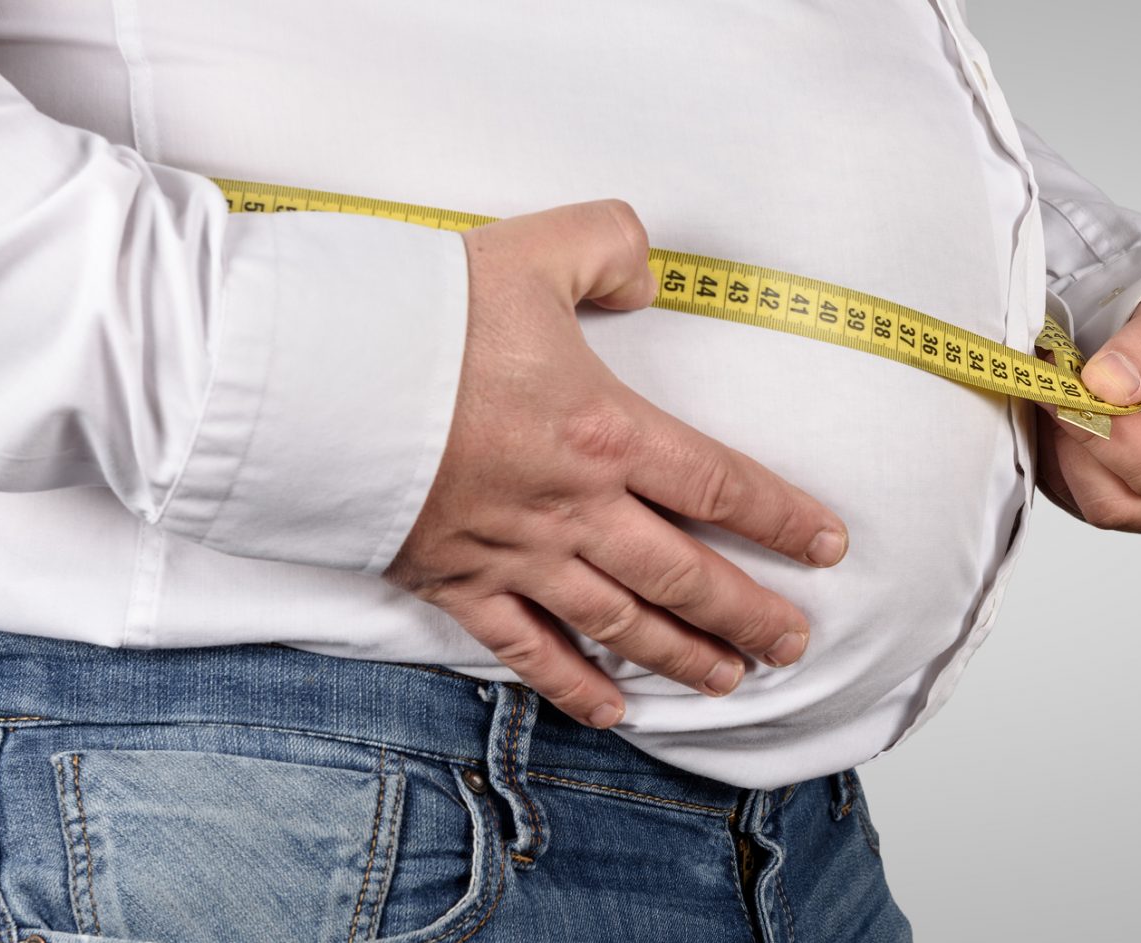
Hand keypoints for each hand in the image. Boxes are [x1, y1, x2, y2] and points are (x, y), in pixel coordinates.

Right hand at [383, 200, 848, 728]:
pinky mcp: (456, 580)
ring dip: (680, 655)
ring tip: (728, 679)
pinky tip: (613, 707)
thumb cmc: (422, 315)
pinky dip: (573, 684)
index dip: (780, 519)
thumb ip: (610, 247)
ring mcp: (515, 553)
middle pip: (683, 573)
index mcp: (604, 430)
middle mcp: (573, 507)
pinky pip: (526, 648)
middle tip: (793, 642)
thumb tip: (649, 279)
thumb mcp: (535, 248)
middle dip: (747, 613)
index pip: (718, 484)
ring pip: (619, 621)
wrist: (314, 377)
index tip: (826, 548)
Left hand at [1036, 279, 1140, 530]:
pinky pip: (1068, 492)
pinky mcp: (1117, 496)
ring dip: (1060, 447)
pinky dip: (1053, 453)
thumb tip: (1105, 383)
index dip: (1102, 431)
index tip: (1062, 387)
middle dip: (1075, 443)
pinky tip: (1059, 409)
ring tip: (1058, 391)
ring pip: (1085, 500)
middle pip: (1115, 503)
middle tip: (1053, 385)